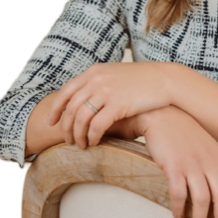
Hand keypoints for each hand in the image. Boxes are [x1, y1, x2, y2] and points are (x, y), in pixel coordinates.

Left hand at [46, 62, 170, 149]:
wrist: (165, 79)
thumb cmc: (143, 80)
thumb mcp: (115, 75)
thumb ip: (99, 83)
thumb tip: (85, 101)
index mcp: (94, 72)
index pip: (66, 92)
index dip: (55, 109)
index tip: (52, 122)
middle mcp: (96, 80)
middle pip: (71, 108)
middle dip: (66, 127)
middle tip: (68, 140)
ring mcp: (106, 91)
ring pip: (81, 118)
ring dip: (78, 135)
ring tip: (81, 145)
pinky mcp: (118, 104)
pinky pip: (97, 125)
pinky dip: (92, 137)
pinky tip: (95, 143)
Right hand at [140, 106, 217, 217]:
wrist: (164, 115)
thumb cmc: (186, 134)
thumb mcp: (209, 148)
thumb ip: (216, 167)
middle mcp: (211, 163)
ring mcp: (193, 165)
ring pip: (202, 201)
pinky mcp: (174, 167)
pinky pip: (179, 195)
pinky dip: (179, 210)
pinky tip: (177, 216)